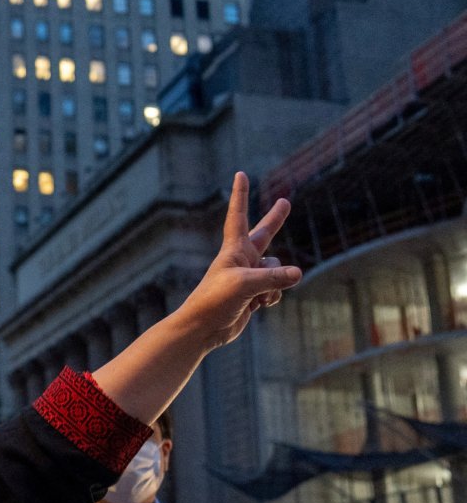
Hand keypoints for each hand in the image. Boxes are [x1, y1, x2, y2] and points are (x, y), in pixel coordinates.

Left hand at [173, 172, 301, 352]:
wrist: (203, 328)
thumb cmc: (215, 301)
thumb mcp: (246, 286)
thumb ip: (274, 278)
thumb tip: (299, 274)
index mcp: (233, 249)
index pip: (238, 215)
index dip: (241, 194)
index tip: (240, 174)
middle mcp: (241, 259)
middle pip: (264, 234)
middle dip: (275, 220)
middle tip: (285, 202)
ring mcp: (248, 276)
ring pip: (277, 270)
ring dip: (275, 283)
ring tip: (257, 296)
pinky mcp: (253, 294)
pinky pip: (276, 289)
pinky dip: (272, 297)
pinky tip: (258, 306)